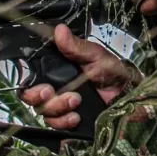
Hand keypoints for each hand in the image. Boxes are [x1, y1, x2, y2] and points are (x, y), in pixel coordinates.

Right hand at [19, 24, 133, 129]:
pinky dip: (64, 122)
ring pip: (43, 112)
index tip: (42, 85)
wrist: (127, 92)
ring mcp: (60, 105)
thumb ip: (75, 47)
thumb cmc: (111, 70)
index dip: (29, 84)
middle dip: (39, 97)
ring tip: (76, 101)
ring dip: (57, 108)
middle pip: (31, 98)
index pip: (30, 78)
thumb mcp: (94, 55)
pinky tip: (76, 116)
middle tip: (51, 92)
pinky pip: (55, 125)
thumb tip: (60, 30)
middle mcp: (54, 87)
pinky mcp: (68, 119)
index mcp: (55, 70)